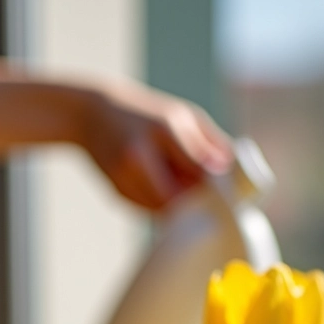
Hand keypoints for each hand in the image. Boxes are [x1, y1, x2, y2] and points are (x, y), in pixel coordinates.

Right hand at [79, 80, 232, 210]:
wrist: (90, 116)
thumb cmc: (143, 113)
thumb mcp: (181, 115)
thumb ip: (209, 142)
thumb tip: (233, 171)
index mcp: (162, 131)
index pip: (199, 172)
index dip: (217, 188)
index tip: (231, 195)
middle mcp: (139, 158)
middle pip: (180, 199)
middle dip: (197, 203)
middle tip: (212, 202)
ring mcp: (123, 179)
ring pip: (164, 211)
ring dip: (179, 208)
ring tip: (186, 193)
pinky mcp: (116, 195)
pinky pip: (148, 210)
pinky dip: (161, 206)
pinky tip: (161, 191)